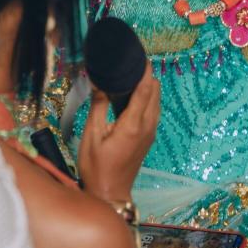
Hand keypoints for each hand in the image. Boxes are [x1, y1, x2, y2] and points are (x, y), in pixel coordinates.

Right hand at [76, 62, 159, 203]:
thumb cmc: (96, 167)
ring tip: (132, 74)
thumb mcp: (91, 135)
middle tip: (131, 62)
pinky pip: (153, 110)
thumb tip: (99, 82)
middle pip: (155, 91)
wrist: (110, 194)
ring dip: (148, 86)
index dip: (145, 69)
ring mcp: (150, 132)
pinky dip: (148, 97)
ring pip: (156, 100)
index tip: (139, 54)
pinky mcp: (148, 137)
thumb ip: (98, 106)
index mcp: (133, 124)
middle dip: (147, 74)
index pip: (145, 89)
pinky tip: (134, 94)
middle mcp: (147, 126)